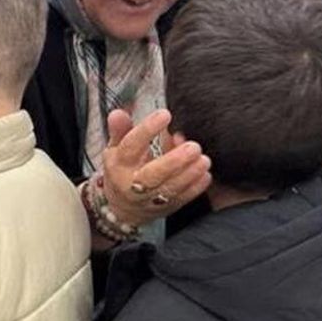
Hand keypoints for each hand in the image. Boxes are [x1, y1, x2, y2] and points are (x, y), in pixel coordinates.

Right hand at [100, 108, 211, 228]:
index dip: (147, 130)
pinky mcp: (166, 206)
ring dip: (188, 174)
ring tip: (203, 159)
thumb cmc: (123, 170)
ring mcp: (150, 198)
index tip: (165, 115)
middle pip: (152, 174)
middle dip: (173, 161)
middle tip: (193, 146)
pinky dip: (195, 187)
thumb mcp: (116, 149)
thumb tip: (118, 113)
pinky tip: (205, 174)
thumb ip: (120, 130)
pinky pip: (181, 198)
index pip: (131, 146)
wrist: (124, 207)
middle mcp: (133, 183)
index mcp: (120, 164)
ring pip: (169, 188)